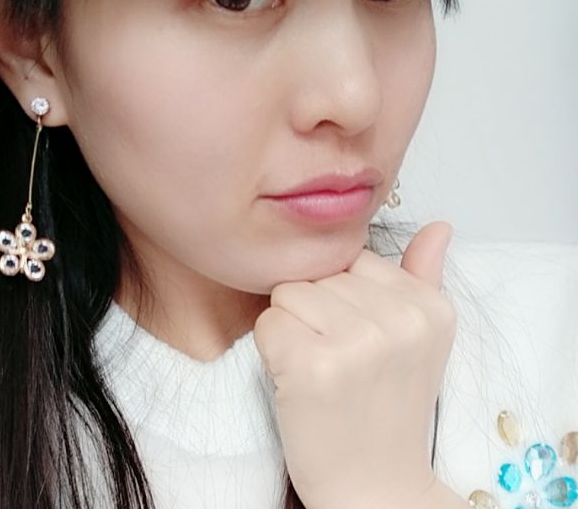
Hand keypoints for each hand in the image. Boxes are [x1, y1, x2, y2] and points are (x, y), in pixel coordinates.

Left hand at [253, 222, 463, 508]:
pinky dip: (271, 352)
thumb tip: (440, 225)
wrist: (374, 483)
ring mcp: (359, 343)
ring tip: (320, 369)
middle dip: (315, 314)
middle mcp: (401, 320)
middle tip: (338, 362)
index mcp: (429, 306)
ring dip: (291, 330)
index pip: (352, 259)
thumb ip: (423, 275)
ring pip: (288, 293)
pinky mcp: (314, 366)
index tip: (356, 339)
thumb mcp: (420, 338)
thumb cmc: (388, 407)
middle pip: (318, 274)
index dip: (341, 298)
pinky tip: (298, 381)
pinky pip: (267, 324)